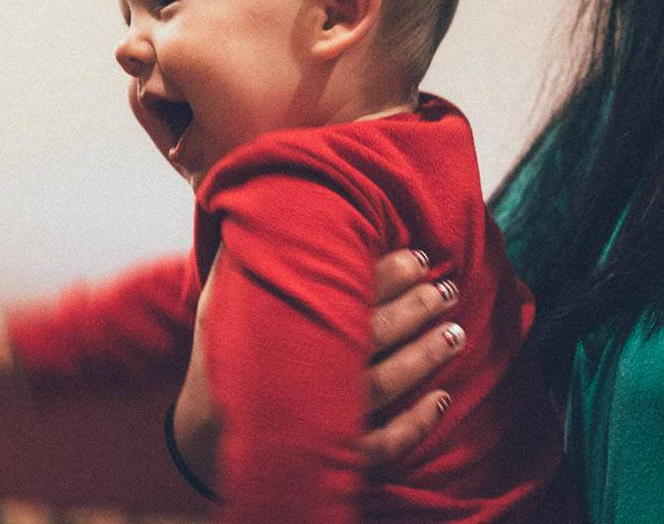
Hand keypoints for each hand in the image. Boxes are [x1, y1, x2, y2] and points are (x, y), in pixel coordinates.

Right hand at [170, 246, 462, 491]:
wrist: (206, 435)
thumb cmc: (217, 358)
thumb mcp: (217, 301)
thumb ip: (242, 258)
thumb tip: (259, 207)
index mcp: (283, 327)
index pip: (346, 292)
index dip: (389, 272)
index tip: (419, 254)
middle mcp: (306, 371)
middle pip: (375, 333)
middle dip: (417, 307)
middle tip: (448, 287)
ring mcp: (323, 419)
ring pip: (387, 384)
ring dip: (426, 357)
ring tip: (456, 332)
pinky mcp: (335, 456)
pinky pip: (386, 445)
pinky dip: (417, 425)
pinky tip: (442, 400)